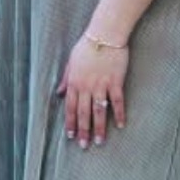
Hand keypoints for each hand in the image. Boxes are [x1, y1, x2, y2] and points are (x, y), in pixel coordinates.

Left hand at [57, 35, 128, 149]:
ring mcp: (101, 85)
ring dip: (99, 128)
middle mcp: (86, 87)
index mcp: (74, 83)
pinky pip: (117, 101)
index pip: (70, 108)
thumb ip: (66, 79)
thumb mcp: (71, 63)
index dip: (70, 123)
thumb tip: (59, 94)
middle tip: (84, 145)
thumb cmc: (87, 46)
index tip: (70, 136)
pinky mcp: (116, 81)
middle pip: (84, 114)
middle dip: (83, 131)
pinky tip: (120, 125)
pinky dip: (119, 114)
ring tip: (100, 141)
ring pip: (99, 111)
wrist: (105, 33)